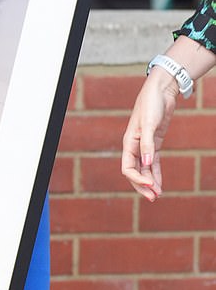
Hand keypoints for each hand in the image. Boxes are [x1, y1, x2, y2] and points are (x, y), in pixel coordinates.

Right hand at [121, 76, 176, 200]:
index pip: (128, 167)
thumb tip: (146, 164)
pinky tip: (159, 184)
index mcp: (128, 142)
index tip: (152, 185)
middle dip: (143, 186)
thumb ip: (147, 144)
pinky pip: (153, 163)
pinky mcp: (154, 143)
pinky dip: (156, 173)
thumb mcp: (149, 124)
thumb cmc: (151, 104)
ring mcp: (144, 145)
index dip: (138, 179)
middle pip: (135, 172)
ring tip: (158, 195)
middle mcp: (134, 145)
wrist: (161, 91)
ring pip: (144, 169)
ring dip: (150, 182)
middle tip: (153, 198)